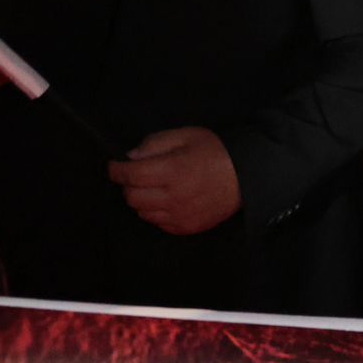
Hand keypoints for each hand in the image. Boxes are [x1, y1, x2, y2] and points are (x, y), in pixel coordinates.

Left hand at [108, 127, 241, 235]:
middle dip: (128, 184)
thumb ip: (157, 142)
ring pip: (141, 212)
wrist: (247, 175)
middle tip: (138, 175)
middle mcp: (173, 196)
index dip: (117, 170)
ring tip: (154, 188)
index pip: (131, 174)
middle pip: (132, 196)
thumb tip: (131, 157)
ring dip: (141, 199)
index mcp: (173, 170)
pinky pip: (157, 223)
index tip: (114, 166)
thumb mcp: (188, 135)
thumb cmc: (216, 152)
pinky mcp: (186, 227)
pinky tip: (167, 200)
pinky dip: (155, 212)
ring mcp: (179, 215)